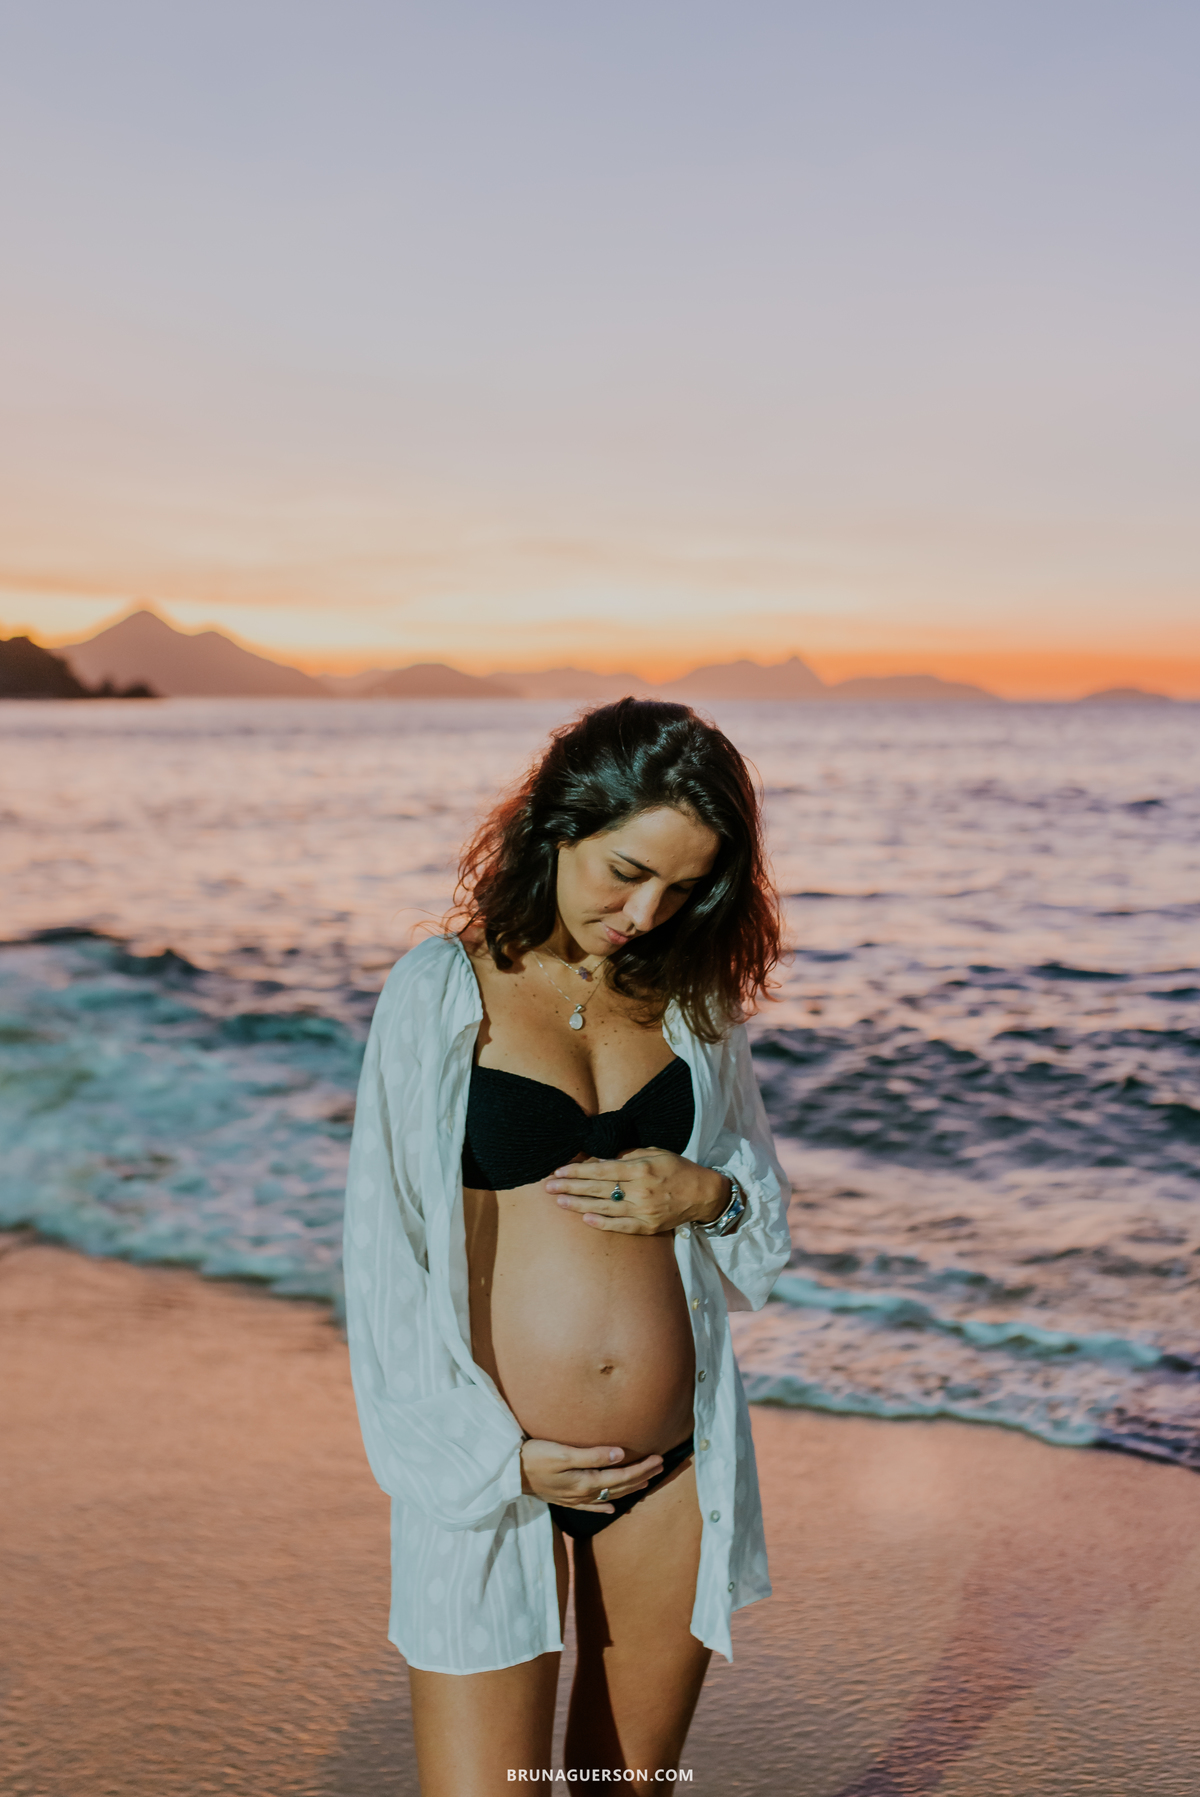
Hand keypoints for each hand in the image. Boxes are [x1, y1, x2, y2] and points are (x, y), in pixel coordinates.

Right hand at [519, 1439, 663, 1511]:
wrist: (509, 1473)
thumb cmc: (534, 1457)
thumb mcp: (562, 1453)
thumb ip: (591, 1455)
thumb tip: (620, 1455)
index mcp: (586, 1481)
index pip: (622, 1476)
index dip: (642, 1468)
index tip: (659, 1458)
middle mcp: (583, 1493)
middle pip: (619, 1486)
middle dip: (641, 1476)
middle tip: (661, 1466)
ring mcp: (574, 1498)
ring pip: (609, 1494)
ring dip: (629, 1489)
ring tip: (646, 1482)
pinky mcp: (564, 1498)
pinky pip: (591, 1505)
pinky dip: (604, 1505)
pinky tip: (612, 1507)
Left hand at [546, 1149, 729, 1234]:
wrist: (703, 1194)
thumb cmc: (678, 1169)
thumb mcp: (655, 1152)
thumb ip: (628, 1155)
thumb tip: (603, 1159)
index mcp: (641, 1168)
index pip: (602, 1169)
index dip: (578, 1170)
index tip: (559, 1170)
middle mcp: (640, 1190)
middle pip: (598, 1188)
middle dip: (570, 1187)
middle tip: (548, 1186)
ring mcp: (644, 1210)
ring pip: (604, 1208)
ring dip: (579, 1205)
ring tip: (559, 1202)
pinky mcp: (648, 1226)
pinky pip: (620, 1225)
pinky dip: (602, 1223)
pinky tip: (585, 1218)